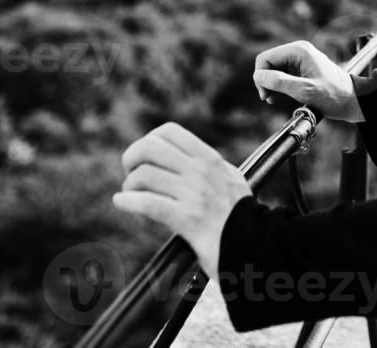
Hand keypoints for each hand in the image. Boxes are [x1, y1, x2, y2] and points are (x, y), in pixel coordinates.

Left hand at [113, 122, 251, 276]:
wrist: (254, 245)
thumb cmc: (240, 215)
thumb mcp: (230, 178)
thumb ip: (207, 166)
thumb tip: (180, 158)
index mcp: (209, 158)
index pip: (169, 132)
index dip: (149, 140)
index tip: (145, 157)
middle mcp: (200, 170)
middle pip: (149, 148)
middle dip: (132, 159)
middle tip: (130, 173)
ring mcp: (193, 193)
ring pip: (144, 175)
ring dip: (130, 185)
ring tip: (130, 195)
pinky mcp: (186, 218)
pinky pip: (147, 203)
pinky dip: (128, 202)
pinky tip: (121, 203)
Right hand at [253, 40, 363, 121]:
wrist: (352, 100)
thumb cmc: (333, 95)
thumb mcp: (304, 90)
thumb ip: (280, 82)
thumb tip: (258, 76)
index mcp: (298, 51)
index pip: (265, 58)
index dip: (261, 77)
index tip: (265, 95)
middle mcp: (298, 51)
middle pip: (268, 62)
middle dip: (265, 81)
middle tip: (269, 98)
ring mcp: (300, 59)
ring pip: (274, 69)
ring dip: (271, 84)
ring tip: (274, 99)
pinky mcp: (302, 68)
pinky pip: (282, 74)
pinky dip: (279, 85)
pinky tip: (280, 96)